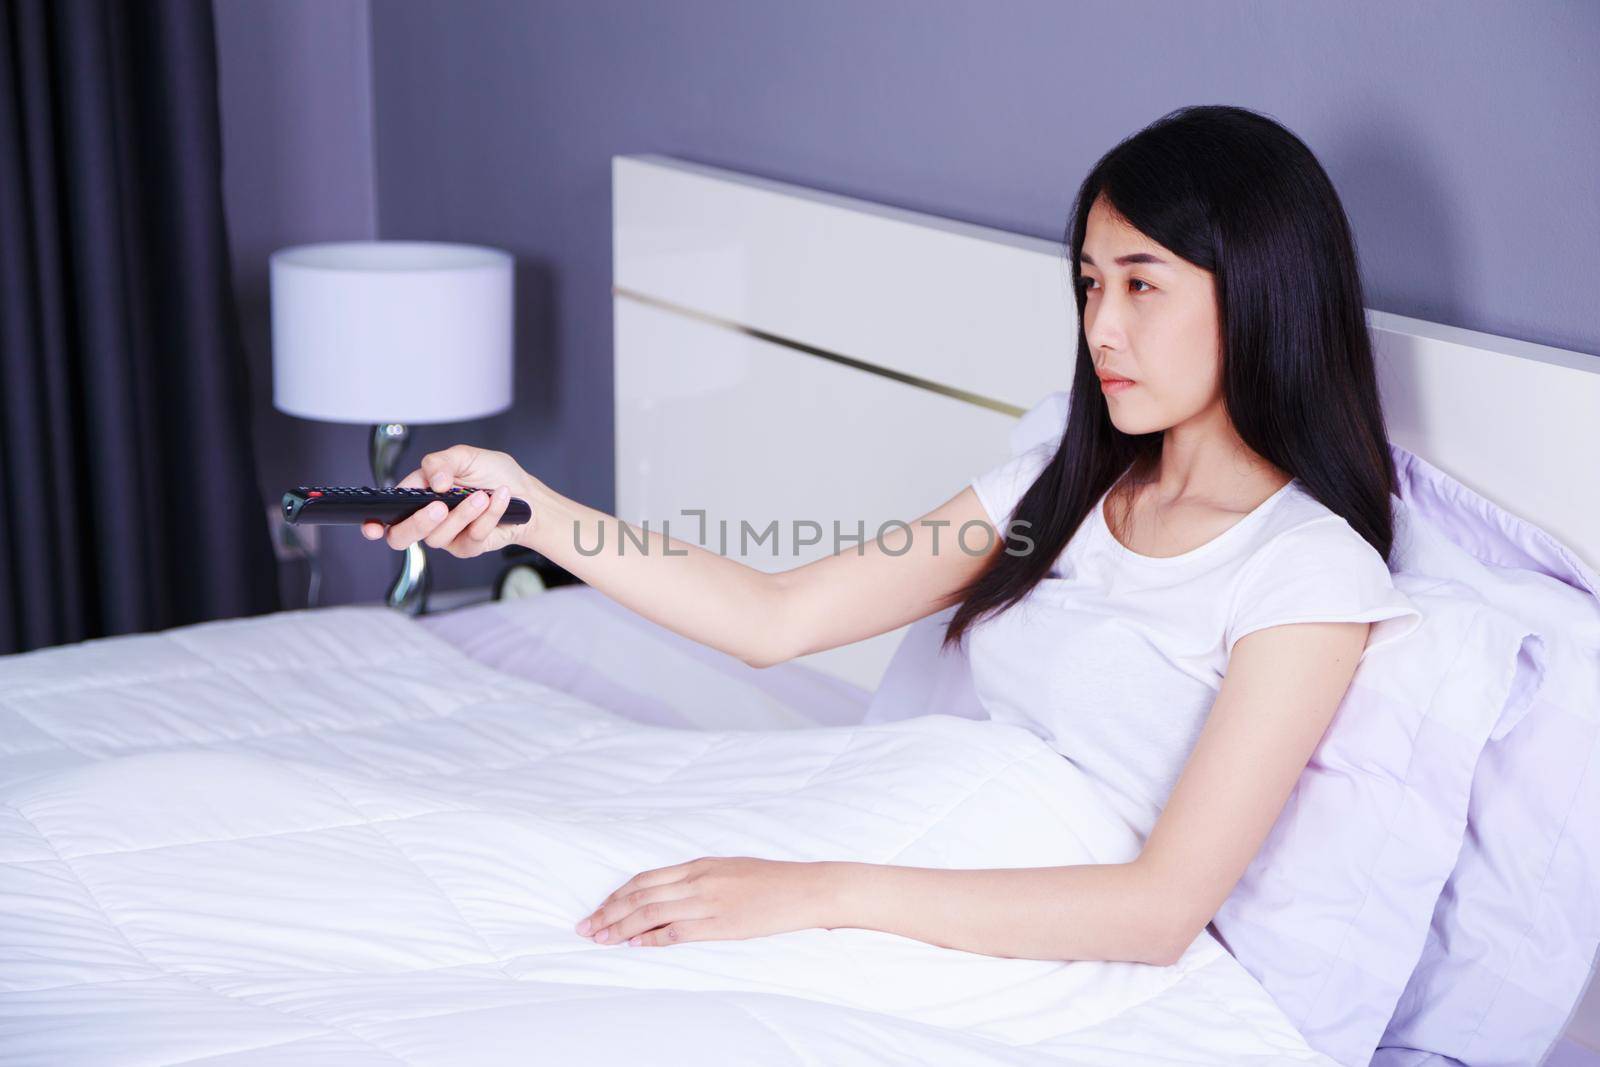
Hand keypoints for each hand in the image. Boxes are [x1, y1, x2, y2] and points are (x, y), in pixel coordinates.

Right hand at [360, 443, 538, 557]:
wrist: (526, 494)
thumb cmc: (494, 474)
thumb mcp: (465, 456)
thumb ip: (441, 462)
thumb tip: (432, 481)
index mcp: (419, 494)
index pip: (387, 512)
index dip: (375, 523)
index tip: (373, 526)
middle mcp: (429, 518)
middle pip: (402, 536)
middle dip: (419, 522)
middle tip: (440, 506)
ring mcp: (448, 535)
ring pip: (439, 536)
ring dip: (463, 513)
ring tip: (482, 495)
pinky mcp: (468, 547)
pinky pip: (470, 537)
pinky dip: (488, 515)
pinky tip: (499, 499)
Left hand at [575, 856, 840, 947]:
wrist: (805, 888)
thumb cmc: (771, 881)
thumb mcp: (729, 870)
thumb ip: (699, 880)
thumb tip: (670, 895)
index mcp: (699, 865)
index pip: (645, 879)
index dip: (617, 895)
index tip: (598, 909)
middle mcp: (698, 880)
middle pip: (640, 895)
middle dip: (608, 911)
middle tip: (585, 927)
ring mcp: (708, 901)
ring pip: (651, 912)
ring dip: (621, 926)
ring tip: (600, 938)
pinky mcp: (721, 923)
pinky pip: (677, 930)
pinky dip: (651, 938)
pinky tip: (635, 945)